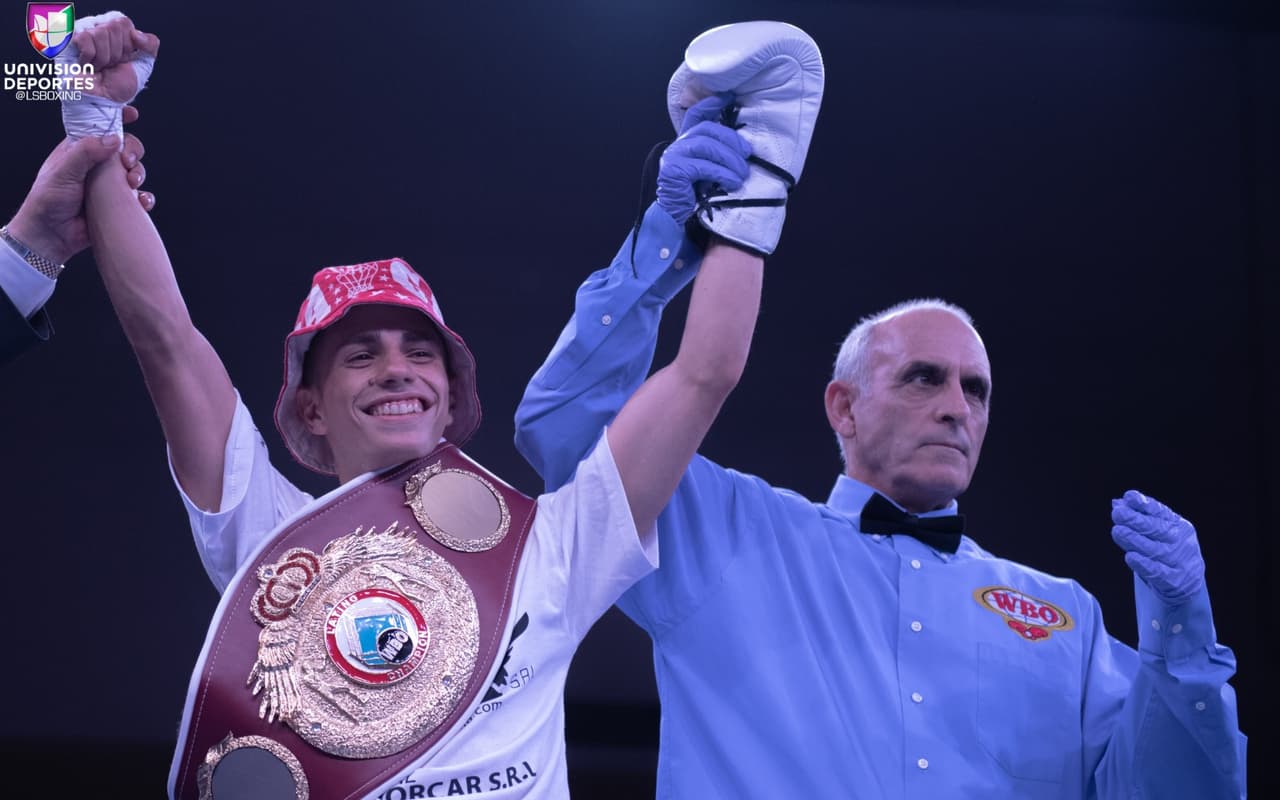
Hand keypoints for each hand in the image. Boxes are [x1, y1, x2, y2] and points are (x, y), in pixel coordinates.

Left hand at [7, 131, 152, 264]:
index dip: (116, 119)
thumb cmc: (47, 201)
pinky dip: (145, 198)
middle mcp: (96, 165)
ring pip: (134, 171)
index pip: (99, 127)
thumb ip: (86, 152)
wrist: (51, 236)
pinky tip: (142, 203)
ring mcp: (108, 185)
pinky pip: (139, 197)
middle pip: (124, 148)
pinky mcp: (118, 204)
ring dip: (140, 174)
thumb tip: (113, 139)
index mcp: (79, 151)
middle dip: (133, 152)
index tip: (132, 115)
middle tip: (128, 163)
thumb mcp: (63, 172)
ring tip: (133, 184)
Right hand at [71, 13, 158, 103]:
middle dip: (117, 52)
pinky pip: (86, 39)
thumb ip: (150, 45)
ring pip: (102, 32)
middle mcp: (97, 28)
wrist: (101, 103)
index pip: (125, 22)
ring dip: (104, 58)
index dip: (128, 45)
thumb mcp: (143, 64)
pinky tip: (86, 66)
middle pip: (115, 25)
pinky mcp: (68, 40)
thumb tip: (136, 33)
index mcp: (115, 33)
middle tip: (109, 65)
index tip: (123, 60)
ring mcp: (82, 32)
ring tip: (98, 67)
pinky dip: (90, 58)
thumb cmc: (117, 86)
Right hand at [657, 93, 750, 224]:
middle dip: (731, 140)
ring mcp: (673, 157)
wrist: (677, 219)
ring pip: (706, 146)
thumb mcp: (710, 170)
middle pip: (707, 129)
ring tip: (742, 175)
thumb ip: (718, 155)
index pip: (697, 114)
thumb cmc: (697, 195)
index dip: (712, 103)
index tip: (728, 96)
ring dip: (730, 160)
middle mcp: (677, 145)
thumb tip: (745, 149)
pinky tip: (731, 183)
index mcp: (686, 142)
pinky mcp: (673, 171)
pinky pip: (702, 166)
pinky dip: (721, 173)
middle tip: (747, 155)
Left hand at [1110, 490, 1204, 604]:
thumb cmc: (1166, 551)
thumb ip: (1139, 517)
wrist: (1187, 584)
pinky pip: (1157, 572)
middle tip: (1117, 514)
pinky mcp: (1174, 581)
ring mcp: (1179, 561)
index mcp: (1178, 525)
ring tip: (1117, 531)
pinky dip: (1143, 564)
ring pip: (1154, 550)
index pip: (1161, 512)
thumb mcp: (1158, 532)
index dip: (1145, 504)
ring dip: (1134, 540)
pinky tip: (1130, 557)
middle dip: (1136, 520)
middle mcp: (1181, 541)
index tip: (1130, 497)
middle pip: (1157, 529)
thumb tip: (1118, 503)